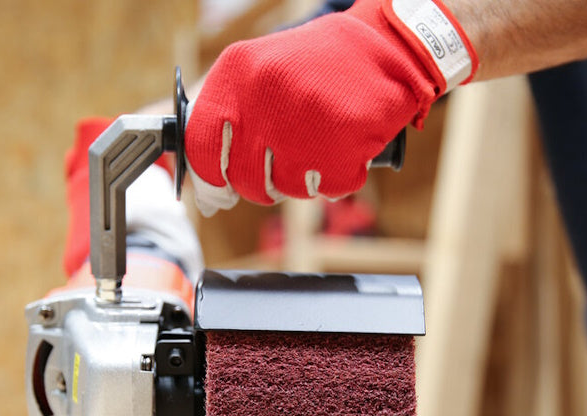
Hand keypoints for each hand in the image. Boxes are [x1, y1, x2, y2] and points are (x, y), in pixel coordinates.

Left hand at [185, 0, 476, 215]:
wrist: (386, 48)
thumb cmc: (317, 68)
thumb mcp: (261, 75)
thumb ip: (231, 125)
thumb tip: (209, 192)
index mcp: (238, 73)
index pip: (201, 144)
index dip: (207, 180)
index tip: (215, 196)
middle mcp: (268, 97)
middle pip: (245, 179)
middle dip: (260, 186)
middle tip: (277, 172)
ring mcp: (307, 125)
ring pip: (286, 189)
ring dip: (301, 180)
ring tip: (318, 147)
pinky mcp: (345, 147)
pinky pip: (329, 190)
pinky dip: (337, 180)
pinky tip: (344, 151)